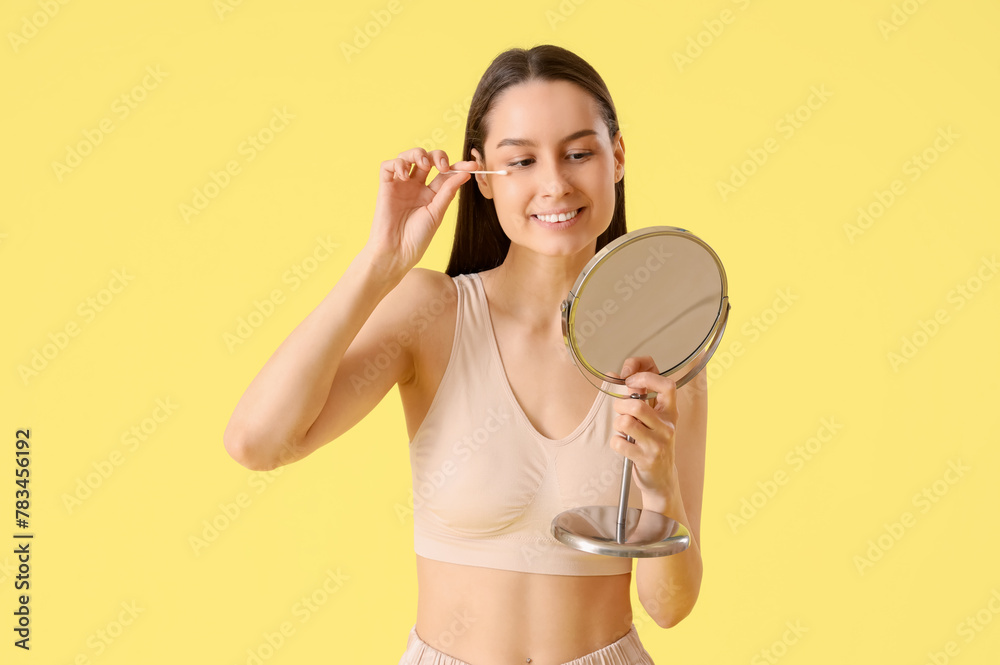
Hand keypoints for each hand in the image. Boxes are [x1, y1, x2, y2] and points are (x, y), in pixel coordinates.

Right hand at [365, 147, 477, 278]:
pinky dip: (397, 164)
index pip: (446, 173)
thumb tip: (465, 173)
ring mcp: (401, 185)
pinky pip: (388, 166)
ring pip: (407, 156)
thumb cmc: (417, 237)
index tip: (472, 165)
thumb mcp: (437, 213)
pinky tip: (405, 175)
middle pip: (427, 159)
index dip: (459, 166)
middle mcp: (416, 187)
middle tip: (443, 167)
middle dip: (437, 156)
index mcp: (431, 194)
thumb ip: (448, 191)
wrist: (397, 252)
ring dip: (417, 154)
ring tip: (424, 165)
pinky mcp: (386, 186)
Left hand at [608, 355, 679, 502]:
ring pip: (626, 422)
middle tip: (621, 411)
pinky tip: (622, 444)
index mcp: (670, 412)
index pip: (667, 385)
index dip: (646, 377)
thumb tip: (615, 374)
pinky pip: (619, 442)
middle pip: (637, 405)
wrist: (662, 479)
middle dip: (621, 405)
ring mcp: (657, 444)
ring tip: (622, 429)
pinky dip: (615, 441)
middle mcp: (667, 427)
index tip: (631, 381)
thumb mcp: (655, 420)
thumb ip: (641, 397)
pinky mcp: (646, 459)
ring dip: (617, 423)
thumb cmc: (654, 444)